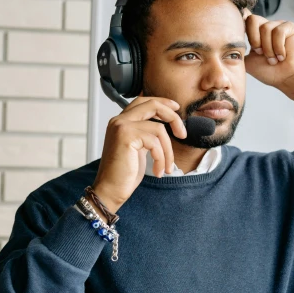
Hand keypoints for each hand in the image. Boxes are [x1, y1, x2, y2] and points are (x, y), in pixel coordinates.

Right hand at [92, 97, 186, 212]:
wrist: (110, 190)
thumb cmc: (124, 174)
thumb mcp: (139, 149)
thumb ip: (147, 134)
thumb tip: (165, 126)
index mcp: (121, 121)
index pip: (143, 101)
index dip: (162, 102)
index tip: (176, 108)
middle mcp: (119, 120)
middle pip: (153, 105)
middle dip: (173, 118)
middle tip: (183, 135)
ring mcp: (122, 127)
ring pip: (158, 128)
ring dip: (168, 151)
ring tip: (166, 167)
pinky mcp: (127, 136)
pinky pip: (155, 142)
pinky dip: (162, 158)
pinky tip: (158, 171)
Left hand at [243, 9, 293, 100]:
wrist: (286, 79)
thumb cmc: (270, 72)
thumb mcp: (248, 61)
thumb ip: (239, 50)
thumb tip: (227, 44)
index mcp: (256, 33)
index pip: (245, 19)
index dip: (241, 21)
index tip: (239, 33)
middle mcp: (266, 27)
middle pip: (252, 19)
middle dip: (254, 39)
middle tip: (260, 53)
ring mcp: (278, 26)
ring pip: (266, 28)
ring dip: (268, 48)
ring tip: (274, 59)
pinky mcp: (289, 27)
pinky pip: (279, 31)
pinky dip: (278, 46)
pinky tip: (282, 55)